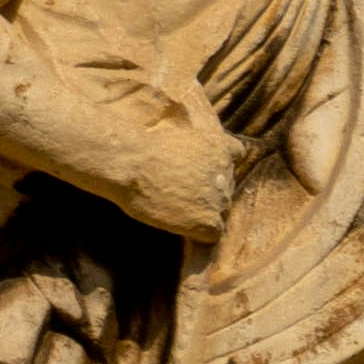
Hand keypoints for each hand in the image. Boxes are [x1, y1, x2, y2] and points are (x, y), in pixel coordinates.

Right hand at [115, 112, 244, 244]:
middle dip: (209, 188)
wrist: (128, 162)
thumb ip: (194, 141)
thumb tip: (192, 144)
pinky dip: (200, 232)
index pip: (236, 154)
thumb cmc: (140, 146)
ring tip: (174, 206)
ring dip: (203, 209)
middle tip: (180, 190)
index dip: (219, 163)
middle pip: (227, 186)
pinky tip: (181, 224)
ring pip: (220, 209)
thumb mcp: (177, 130)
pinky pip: (213, 233)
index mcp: (221, 146)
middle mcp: (226, 171)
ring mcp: (219, 197)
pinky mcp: (208, 220)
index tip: (201, 167)